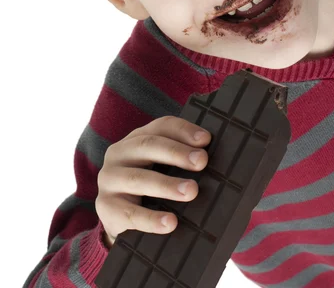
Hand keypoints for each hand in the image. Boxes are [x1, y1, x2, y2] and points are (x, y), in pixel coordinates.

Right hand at [95, 116, 210, 247]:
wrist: (120, 220)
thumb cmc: (150, 189)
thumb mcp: (163, 169)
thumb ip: (182, 161)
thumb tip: (211, 159)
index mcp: (136, 139)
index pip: (161, 126)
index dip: (183, 130)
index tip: (206, 140)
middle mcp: (119, 153)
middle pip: (148, 145)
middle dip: (177, 153)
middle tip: (201, 162)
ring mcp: (109, 179)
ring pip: (138, 179)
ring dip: (167, 184)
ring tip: (192, 191)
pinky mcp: (105, 207)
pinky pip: (129, 214)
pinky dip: (151, 219)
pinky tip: (171, 223)